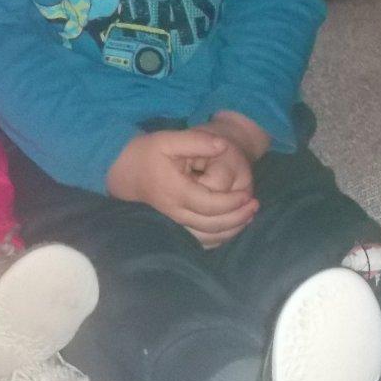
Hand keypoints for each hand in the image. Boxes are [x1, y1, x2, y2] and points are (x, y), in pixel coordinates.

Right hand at [106, 129, 254, 247]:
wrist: (125, 171)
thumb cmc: (148, 153)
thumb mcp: (168, 139)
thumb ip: (197, 141)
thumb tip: (222, 146)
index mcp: (175, 191)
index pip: (209, 205)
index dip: (231, 202)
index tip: (248, 194)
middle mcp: (174, 211)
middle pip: (211, 225)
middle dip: (237, 217)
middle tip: (255, 205)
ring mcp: (174, 222)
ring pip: (207, 236)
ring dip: (231, 229)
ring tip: (249, 215)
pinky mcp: (175, 226)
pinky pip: (200, 240)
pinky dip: (219, 237)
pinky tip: (233, 226)